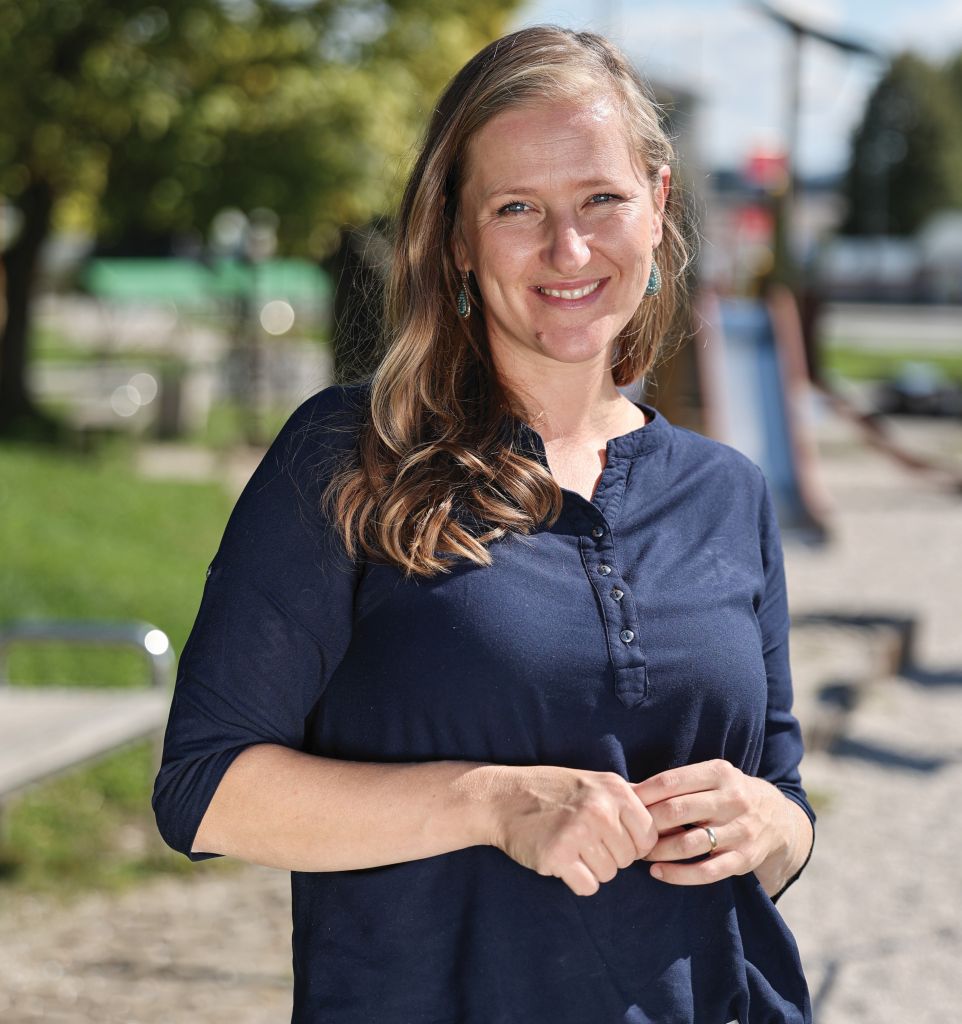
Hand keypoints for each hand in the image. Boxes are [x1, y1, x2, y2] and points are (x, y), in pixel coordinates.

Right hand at [488, 765, 658, 896]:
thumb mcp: (594, 782)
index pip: (648, 837)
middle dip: (609, 856)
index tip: (610, 837)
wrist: (502, 797)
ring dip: (591, 867)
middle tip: (583, 839)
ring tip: (570, 845)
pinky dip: (575, 879)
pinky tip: (560, 858)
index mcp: (615, 790)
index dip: (631, 844)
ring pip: (609, 874)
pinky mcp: (557, 857)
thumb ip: (628, 799)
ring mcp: (578, 833)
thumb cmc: (552, 790)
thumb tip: (671, 814)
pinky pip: (587, 886)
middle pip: (628, 859)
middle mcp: (600, 810)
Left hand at [632, 760, 808, 894]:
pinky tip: (658, 872)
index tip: (623, 805)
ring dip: (659, 851)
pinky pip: (706, 871)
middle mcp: (732, 799)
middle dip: (648, 824)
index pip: (671, 781)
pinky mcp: (744, 859)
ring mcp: (740, 830)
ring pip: (690, 843)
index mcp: (718, 773)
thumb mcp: (711, 777)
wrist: (779, 819)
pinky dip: (678, 874)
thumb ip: (678, 783)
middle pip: (677, 811)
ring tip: (641, 853)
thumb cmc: (728, 794)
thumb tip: (629, 791)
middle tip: (629, 832)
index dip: (643, 794)